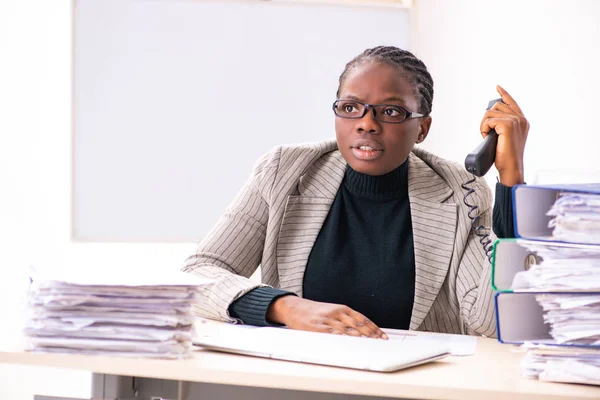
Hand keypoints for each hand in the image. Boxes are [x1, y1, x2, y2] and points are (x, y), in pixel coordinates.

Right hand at [267, 296, 387, 338]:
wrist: (294, 307)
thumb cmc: (313, 311)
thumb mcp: (331, 311)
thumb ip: (343, 319)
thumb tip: (359, 330)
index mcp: (341, 308)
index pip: (362, 318)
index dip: (373, 327)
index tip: (382, 335)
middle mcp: (336, 313)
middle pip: (358, 324)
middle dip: (371, 334)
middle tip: (381, 341)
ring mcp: (328, 320)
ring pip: (348, 330)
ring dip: (361, 338)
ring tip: (371, 345)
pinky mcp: (319, 328)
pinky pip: (334, 335)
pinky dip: (344, 340)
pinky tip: (351, 345)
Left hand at [480, 85, 528, 185]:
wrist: (511, 167)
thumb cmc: (506, 156)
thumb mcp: (506, 138)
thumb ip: (504, 126)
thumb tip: (491, 117)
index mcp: (523, 121)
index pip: (512, 102)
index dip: (503, 94)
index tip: (497, 87)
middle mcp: (521, 119)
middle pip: (496, 106)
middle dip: (487, 119)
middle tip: (487, 132)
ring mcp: (515, 121)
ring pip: (490, 113)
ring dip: (484, 124)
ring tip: (488, 136)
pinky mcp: (508, 125)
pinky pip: (488, 120)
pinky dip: (483, 128)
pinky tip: (487, 137)